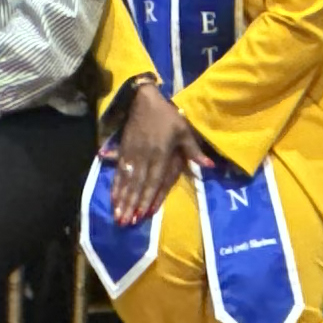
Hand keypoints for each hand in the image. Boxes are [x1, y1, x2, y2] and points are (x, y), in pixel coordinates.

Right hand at [101, 81, 200, 226]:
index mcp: (160, 154)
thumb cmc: (167, 116)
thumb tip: (210, 166)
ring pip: (126, 180)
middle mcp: (144, 157)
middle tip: (125, 222)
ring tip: (117, 215)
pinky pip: (118, 172)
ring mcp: (131, 154)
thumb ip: (193, 150)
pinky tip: (112, 198)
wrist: (143, 100)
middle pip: (137, 184)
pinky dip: (115, 186)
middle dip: (131, 204)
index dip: (148, 197)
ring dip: (121, 199)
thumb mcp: (184, 130)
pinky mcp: (123, 151)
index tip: (143, 214)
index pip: (154, 180)